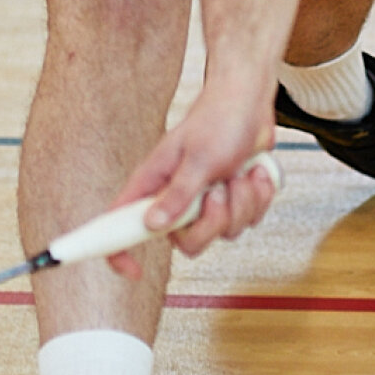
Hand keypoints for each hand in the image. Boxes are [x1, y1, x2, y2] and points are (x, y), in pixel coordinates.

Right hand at [107, 82, 278, 272]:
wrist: (250, 102)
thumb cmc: (218, 120)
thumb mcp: (197, 158)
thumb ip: (177, 195)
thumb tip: (152, 227)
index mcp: (153, 184)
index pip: (119, 224)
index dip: (118, 252)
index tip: (133, 271)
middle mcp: (176, 198)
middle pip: (186, 244)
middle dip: (212, 224)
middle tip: (218, 193)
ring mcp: (204, 202)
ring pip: (222, 233)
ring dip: (240, 203)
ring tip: (239, 172)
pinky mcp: (231, 201)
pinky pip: (246, 222)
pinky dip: (256, 198)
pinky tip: (254, 172)